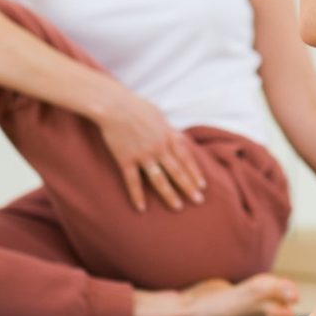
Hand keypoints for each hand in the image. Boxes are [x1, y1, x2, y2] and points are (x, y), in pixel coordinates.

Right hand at [90, 84, 210, 212]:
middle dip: (188, 187)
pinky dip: (137, 195)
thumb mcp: (159, 116)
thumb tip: (178, 137)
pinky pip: (133, 181)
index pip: (186, 158)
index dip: (194, 173)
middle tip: (198, 201)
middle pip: (177, 171)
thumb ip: (169, 130)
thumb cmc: (137, 107)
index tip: (202, 186)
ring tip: (178, 207)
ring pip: (159, 179)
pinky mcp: (126, 160)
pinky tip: (141, 208)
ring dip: (169, 194)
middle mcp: (159, 148)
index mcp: (168, 136)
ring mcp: (143, 155)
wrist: (114, 106)